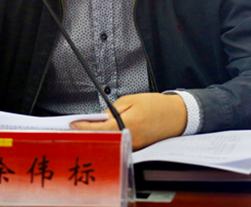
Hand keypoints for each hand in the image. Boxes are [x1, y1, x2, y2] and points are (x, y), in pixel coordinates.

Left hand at [70, 93, 186, 149]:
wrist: (177, 115)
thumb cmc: (157, 106)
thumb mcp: (131, 100)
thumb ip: (112, 110)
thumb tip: (99, 119)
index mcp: (128, 124)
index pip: (100, 129)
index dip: (84, 127)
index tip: (73, 124)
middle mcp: (130, 138)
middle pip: (103, 138)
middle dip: (88, 133)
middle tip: (75, 127)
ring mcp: (134, 146)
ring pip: (110, 143)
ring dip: (98, 136)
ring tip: (86, 129)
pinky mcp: (137, 148)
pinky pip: (118, 144)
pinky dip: (109, 139)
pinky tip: (103, 133)